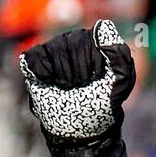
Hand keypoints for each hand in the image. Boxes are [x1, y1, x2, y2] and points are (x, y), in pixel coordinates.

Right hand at [19, 20, 134, 143]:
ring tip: (67, 88)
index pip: (95, 37)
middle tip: (82, 89)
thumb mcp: (120, 85)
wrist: (77, 130)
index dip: (96, 63)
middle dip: (79, 73)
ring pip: (54, 50)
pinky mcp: (35, 60)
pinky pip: (35, 57)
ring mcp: (54, 49)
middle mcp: (74, 41)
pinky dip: (42, 73)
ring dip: (62, 76)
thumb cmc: (100, 107)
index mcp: (96, 44)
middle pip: (73, 43)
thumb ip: (120, 56)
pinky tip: (50, 84)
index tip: (98, 80)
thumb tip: (103, 26)